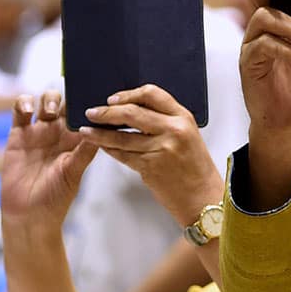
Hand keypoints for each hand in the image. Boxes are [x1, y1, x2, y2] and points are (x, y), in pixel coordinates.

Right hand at [1, 92, 97, 239]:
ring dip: (50, 98)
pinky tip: (29, 111)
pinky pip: (20, 110)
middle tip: (74, 99)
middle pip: (68, 101)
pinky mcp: (18, 134)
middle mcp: (60, 132)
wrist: (29, 213)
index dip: (92, 103)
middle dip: (72, 95)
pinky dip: (24, 103)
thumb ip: (85, 151)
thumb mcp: (74, 171)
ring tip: (51, 111)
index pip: (87, 114)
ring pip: (46, 100)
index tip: (98, 96)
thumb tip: (102, 129)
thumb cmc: (56, 196)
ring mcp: (39, 131)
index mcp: (78, 139)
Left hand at [78, 84, 222, 225]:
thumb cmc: (195, 168)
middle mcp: (173, 130)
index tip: (113, 99)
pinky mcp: (150, 166)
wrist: (203, 197)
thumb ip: (166, 121)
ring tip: (87, 131)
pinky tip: (102, 147)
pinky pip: (122, 155)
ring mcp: (161, 149)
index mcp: (183, 118)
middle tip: (92, 112)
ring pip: (121, 137)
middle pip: (131, 112)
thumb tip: (134, 111)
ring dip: (100, 133)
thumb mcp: (188, 135)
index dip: (128, 94)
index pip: (152, 95)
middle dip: (106, 112)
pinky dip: (110, 150)